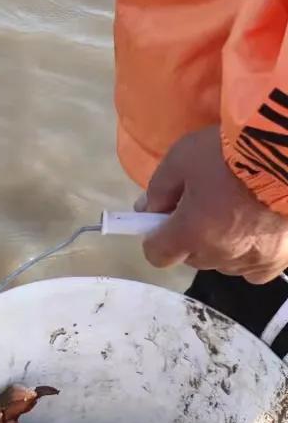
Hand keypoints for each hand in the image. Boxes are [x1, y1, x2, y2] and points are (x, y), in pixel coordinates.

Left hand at [141, 126, 287, 282]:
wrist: (284, 152)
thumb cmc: (229, 152)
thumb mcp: (181, 158)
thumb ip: (159, 189)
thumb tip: (148, 210)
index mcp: (190, 233)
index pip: (157, 255)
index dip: (157, 237)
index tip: (164, 219)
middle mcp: (218, 254)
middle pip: (191, 257)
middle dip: (190, 237)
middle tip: (204, 206)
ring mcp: (250, 260)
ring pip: (221, 264)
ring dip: (220, 247)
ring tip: (235, 215)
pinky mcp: (278, 260)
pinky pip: (253, 270)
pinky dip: (248, 257)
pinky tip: (254, 234)